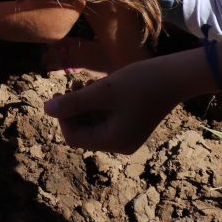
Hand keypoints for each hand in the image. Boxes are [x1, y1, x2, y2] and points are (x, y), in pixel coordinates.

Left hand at [44, 53, 201, 152]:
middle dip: (74, 109)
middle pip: (83, 133)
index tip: (62, 93)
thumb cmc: (139, 82)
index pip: (74, 138)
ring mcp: (127, 136)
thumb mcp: (102, 91)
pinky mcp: (132, 126)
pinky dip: (98, 105)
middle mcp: (120, 145)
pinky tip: (99, 86)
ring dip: (85, 105)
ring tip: (86, 82)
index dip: (63, 118)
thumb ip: (73, 102)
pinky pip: (106, 120)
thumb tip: (46, 110)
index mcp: (113, 141)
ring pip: (93, 124)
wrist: (175, 76)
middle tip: (74, 83)